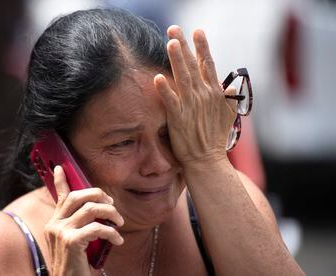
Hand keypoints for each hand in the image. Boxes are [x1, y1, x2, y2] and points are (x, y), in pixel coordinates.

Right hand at [44, 166, 123, 275]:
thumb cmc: (75, 263)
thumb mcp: (74, 240)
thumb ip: (79, 223)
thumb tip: (95, 208)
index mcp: (54, 222)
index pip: (59, 196)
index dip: (61, 180)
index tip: (62, 167)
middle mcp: (54, 224)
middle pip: (77, 196)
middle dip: (99, 195)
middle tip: (112, 204)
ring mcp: (61, 232)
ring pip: (91, 209)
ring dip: (110, 213)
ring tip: (119, 222)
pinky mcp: (71, 242)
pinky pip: (97, 228)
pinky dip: (112, 232)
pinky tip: (117, 240)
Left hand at [154, 26, 235, 167]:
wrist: (207, 160)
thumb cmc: (215, 138)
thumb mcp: (227, 116)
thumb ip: (228, 98)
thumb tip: (229, 84)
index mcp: (214, 93)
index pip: (208, 64)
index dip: (202, 47)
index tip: (197, 31)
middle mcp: (203, 95)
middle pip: (193, 65)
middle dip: (184, 45)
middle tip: (174, 28)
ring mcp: (191, 106)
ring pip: (183, 77)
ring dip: (177, 59)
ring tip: (170, 43)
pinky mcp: (178, 118)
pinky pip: (170, 100)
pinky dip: (165, 89)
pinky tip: (157, 77)